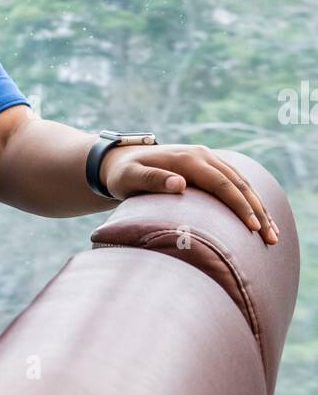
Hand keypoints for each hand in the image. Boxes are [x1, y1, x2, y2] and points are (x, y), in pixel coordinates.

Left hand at [99, 142, 279, 244]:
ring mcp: (207, 159)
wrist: (120, 160)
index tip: (252, 226)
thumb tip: (180, 183)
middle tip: (271, 238)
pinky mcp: (208, 167)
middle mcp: (202, 156)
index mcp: (188, 159)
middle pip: (238, 184)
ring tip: (273, 233)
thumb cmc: (123, 175)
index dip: (238, 205)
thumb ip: (152, 180)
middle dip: (257, 211)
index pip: (221, 183)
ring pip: (242, 183)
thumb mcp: (129, 178)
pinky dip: (250, 200)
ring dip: (259, 208)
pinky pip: (235, 182)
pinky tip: (261, 218)